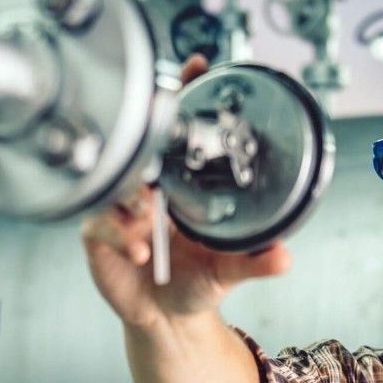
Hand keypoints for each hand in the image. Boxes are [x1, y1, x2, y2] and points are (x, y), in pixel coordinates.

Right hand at [80, 55, 290, 328]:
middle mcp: (147, 189)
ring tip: (149, 219)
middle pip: (142, 147)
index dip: (185, 94)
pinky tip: (140, 251)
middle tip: (160, 162)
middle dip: (146, 143)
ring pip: (118, 187)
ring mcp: (119, 209)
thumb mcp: (228, 269)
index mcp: (180, 184)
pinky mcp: (97, 233)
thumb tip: (285, 256)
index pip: (179, 130)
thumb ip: (254, 261)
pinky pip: (101, 223)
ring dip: (134, 200)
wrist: (165, 317)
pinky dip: (120, 234)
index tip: (197, 64)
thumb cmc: (195, 281)